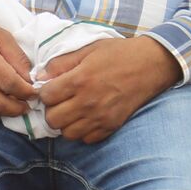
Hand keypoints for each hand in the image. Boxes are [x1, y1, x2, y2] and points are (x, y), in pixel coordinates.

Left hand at [36, 37, 180, 143]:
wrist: (151, 65)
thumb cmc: (118, 54)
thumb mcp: (88, 50)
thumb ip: (61, 63)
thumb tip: (40, 76)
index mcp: (80, 80)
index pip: (46, 96)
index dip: (46, 92)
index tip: (52, 88)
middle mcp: (88, 102)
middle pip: (53, 120)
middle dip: (52, 110)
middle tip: (60, 101)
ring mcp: (101, 117)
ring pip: (67, 133)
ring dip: (66, 123)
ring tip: (73, 110)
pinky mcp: (112, 126)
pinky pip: (87, 139)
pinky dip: (83, 131)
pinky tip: (86, 118)